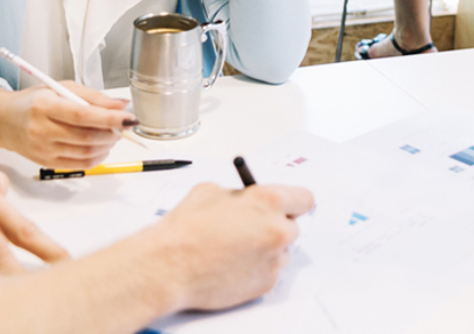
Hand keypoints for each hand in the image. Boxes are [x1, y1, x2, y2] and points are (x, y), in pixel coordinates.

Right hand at [0, 83, 132, 168]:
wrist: (4, 121)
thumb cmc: (34, 101)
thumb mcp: (61, 88)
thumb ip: (93, 96)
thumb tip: (121, 105)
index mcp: (44, 106)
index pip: (82, 115)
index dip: (110, 118)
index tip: (129, 117)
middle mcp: (41, 130)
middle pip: (87, 137)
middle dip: (113, 132)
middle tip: (124, 124)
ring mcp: (43, 150)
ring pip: (87, 152)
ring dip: (108, 144)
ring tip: (112, 133)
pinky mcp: (46, 162)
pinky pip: (80, 164)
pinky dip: (98, 156)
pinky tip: (101, 146)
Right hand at [154, 182, 314, 310]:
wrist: (169, 266)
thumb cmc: (186, 229)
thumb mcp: (211, 191)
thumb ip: (239, 194)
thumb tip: (248, 199)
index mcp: (267, 201)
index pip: (304, 198)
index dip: (293, 201)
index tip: (287, 205)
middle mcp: (277, 231)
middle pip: (293, 226)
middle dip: (275, 225)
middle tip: (252, 227)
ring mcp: (273, 260)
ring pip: (281, 251)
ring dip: (266, 248)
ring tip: (235, 248)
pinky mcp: (266, 283)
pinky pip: (269, 271)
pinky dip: (256, 267)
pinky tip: (232, 264)